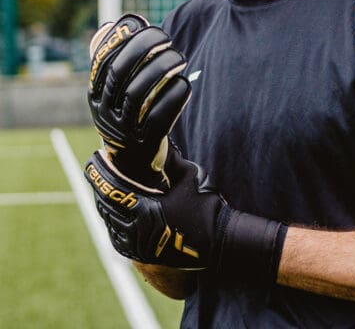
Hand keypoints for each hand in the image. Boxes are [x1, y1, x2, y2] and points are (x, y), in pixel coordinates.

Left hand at [84, 146, 286, 282]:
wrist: (219, 240)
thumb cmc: (206, 205)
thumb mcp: (189, 175)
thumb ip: (171, 159)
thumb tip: (162, 141)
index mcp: (145, 210)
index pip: (112, 190)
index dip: (100, 174)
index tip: (94, 159)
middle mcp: (137, 231)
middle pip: (106, 206)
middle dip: (100, 187)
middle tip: (97, 170)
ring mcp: (138, 246)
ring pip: (110, 223)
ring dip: (105, 205)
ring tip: (104, 187)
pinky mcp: (142, 255)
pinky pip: (118, 237)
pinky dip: (113, 222)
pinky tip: (114, 210)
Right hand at [87, 14, 190, 187]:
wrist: (132, 165)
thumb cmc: (129, 115)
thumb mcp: (115, 91)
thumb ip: (116, 59)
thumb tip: (114, 24)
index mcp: (95, 94)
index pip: (104, 60)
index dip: (125, 39)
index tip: (148, 25)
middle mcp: (104, 111)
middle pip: (120, 74)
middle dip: (145, 50)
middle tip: (168, 39)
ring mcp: (123, 129)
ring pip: (140, 93)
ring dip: (162, 69)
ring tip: (180, 57)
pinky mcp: (144, 143)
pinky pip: (159, 116)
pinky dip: (173, 96)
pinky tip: (184, 83)